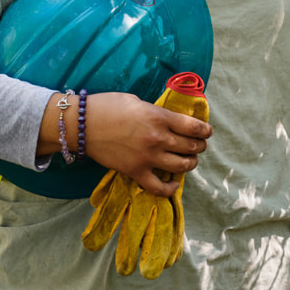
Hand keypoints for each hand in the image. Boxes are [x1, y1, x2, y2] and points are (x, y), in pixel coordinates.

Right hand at [37, 91, 211, 195]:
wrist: (82, 124)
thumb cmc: (108, 106)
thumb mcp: (137, 101)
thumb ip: (157, 112)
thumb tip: (171, 119)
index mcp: (160, 117)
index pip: (194, 127)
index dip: (205, 130)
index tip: (207, 132)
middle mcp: (158, 139)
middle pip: (191, 147)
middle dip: (199, 146)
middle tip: (199, 145)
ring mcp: (148, 158)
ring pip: (182, 167)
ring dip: (190, 163)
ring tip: (189, 160)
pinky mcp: (135, 172)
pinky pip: (159, 187)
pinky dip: (170, 188)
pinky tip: (174, 183)